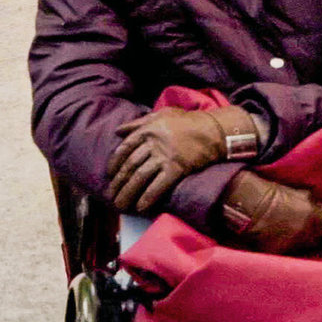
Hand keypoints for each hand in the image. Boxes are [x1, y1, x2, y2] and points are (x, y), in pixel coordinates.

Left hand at [104, 105, 256, 214]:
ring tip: (121, 205)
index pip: (124, 148)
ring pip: (140, 177)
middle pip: (130, 166)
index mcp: (147, 130)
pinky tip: (141, 207)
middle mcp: (152, 144)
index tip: (109, 174)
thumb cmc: (187, 122)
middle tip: (111, 195)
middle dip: (118, 183)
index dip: (114, 163)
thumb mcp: (160, 114)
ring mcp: (163, 156)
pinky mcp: (176, 169)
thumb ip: (138, 123)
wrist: (212, 130)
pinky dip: (148, 197)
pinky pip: (158, 186)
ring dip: (128, 193)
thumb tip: (118, 131)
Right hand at [218, 170, 321, 255]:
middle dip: (315, 233)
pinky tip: (279, 238)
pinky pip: (288, 252)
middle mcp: (306, 234)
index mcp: (314, 217)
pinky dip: (286, 246)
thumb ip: (315, 204)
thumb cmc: (272, 193)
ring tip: (291, 232)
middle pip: (319, 239)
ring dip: (301, 241)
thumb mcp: (299, 193)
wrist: (247, 202)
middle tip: (305, 226)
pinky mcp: (279, 252)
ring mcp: (292, 245)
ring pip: (304, 247)